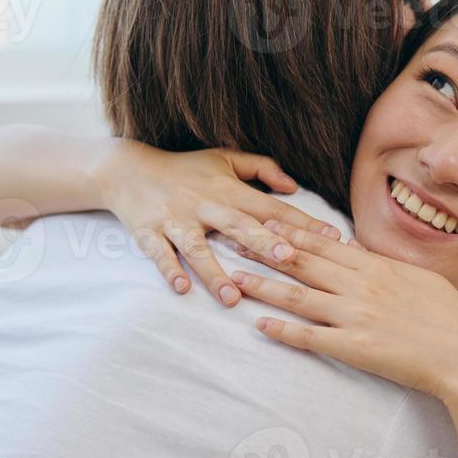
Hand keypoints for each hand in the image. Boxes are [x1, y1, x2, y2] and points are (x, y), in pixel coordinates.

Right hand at [98, 144, 342, 305]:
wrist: (126, 169)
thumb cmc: (184, 168)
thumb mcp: (223, 160)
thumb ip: (261, 168)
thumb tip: (293, 186)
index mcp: (228, 189)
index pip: (271, 208)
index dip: (301, 222)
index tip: (331, 238)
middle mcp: (204, 204)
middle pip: (238, 225)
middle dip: (263, 242)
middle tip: (288, 260)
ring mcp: (176, 220)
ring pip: (197, 248)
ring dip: (215, 272)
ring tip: (232, 297)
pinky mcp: (149, 232)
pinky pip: (160, 254)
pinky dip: (170, 270)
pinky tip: (181, 288)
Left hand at [229, 220, 457, 404]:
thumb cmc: (451, 321)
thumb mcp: (421, 280)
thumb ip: (387, 269)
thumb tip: (362, 255)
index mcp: (379, 268)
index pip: (325, 245)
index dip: (291, 232)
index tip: (265, 220)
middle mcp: (363, 287)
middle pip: (304, 263)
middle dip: (265, 250)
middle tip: (234, 238)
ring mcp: (357, 317)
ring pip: (299, 297)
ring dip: (264, 287)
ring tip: (235, 279)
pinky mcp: (356, 349)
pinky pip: (311, 338)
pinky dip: (283, 331)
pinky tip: (260, 326)